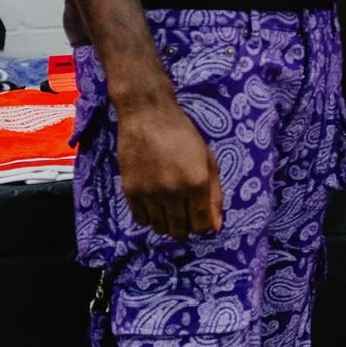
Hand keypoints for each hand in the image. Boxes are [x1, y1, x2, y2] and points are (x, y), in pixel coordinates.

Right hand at [116, 95, 223, 237]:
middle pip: (180, 231)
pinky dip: (149, 217)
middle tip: (185, 213)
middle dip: (186, 228)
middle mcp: (173, 192)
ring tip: (169, 208)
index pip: (202, 225)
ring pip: (160, 228)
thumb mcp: (208, 160)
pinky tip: (154, 204)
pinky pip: (140, 220)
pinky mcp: (130, 191)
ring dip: (167, 224)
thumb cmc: (183, 135)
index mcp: (197, 183)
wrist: (147, 115)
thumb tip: (215, 227)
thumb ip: (214, 195)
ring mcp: (150, 193)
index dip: (204, 226)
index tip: (200, 218)